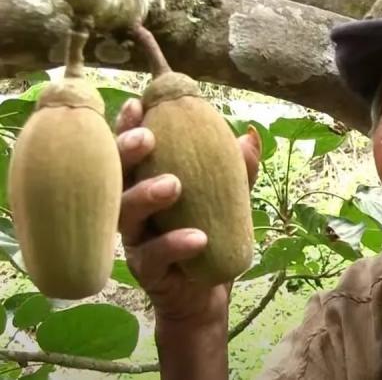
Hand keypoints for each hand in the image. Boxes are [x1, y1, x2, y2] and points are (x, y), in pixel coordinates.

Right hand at [115, 98, 260, 324]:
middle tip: (148, 137)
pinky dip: (175, 245)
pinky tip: (199, 238)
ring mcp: (135, 240)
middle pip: (116, 177)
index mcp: (146, 184)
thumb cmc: (208, 237)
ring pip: (126, 215)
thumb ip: (236, 169)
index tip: (136, 103)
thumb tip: (249, 133)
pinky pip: (154, 256)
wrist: (207, 295)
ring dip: (147, 195)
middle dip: (127, 153)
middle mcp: (132, 209)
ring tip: (174, 184)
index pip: (131, 152)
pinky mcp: (145, 271)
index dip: (127, 126)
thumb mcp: (228, 200)